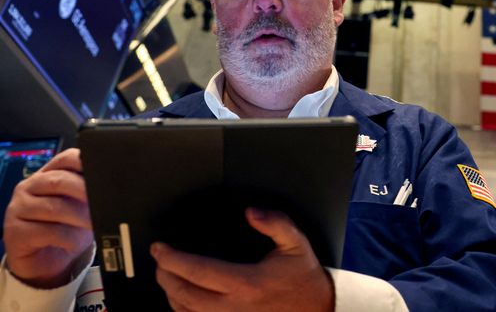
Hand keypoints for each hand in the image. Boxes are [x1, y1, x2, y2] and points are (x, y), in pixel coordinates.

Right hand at [4, 148, 93, 287]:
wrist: (44, 261)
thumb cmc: (66, 229)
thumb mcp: (82, 208)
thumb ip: (91, 193)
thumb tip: (113, 188)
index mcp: (48, 174)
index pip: (67, 158)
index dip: (86, 163)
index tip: (104, 173)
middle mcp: (30, 187)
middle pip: (60, 180)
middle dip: (86, 191)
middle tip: (104, 202)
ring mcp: (19, 208)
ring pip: (54, 207)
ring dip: (80, 217)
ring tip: (94, 224)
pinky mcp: (16, 231)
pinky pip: (48, 231)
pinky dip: (68, 238)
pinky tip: (75, 243)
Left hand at [152, 208, 333, 311]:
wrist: (318, 310)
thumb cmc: (304, 279)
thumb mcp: (296, 243)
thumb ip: (275, 223)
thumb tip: (252, 213)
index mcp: (246, 283)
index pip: (197, 271)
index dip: (172, 259)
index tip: (160, 249)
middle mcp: (234, 307)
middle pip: (183, 295)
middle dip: (164, 275)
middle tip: (158, 260)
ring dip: (170, 294)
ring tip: (166, 276)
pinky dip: (183, 311)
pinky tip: (182, 299)